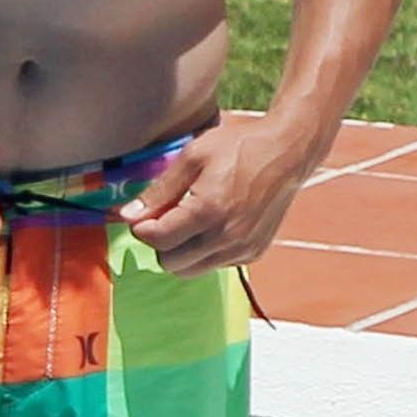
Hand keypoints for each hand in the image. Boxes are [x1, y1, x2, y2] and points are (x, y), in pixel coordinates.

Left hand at [119, 121, 309, 274]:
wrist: (289, 151)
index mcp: (209, 210)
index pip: (158, 240)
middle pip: (170, 262)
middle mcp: (227, 236)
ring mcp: (242, 248)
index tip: (143, 216)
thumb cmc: (240, 147)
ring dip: (181, 251)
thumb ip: (159, 191)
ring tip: (190, 221)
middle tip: (167, 217)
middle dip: (161, 242)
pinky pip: (213, 265)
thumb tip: (127, 215)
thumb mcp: (192, 157)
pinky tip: (214, 225)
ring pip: (190, 270)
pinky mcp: (253, 253)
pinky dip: (204, 252)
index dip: (142, 228)